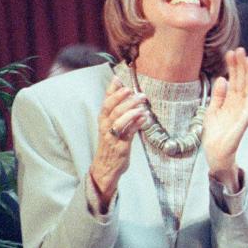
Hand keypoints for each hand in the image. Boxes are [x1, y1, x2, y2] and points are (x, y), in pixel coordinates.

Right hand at [89, 75, 149, 208]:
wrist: (106, 168)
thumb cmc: (112, 145)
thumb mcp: (114, 126)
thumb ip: (122, 111)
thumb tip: (130, 92)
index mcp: (103, 120)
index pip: (105, 101)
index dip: (112, 90)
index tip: (119, 78)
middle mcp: (105, 127)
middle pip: (111, 108)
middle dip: (122, 98)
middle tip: (134, 90)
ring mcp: (112, 137)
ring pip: (118, 120)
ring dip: (131, 110)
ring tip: (142, 103)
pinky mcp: (120, 147)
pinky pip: (128, 133)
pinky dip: (136, 124)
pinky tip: (145, 117)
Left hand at [203, 48, 247, 188]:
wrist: (216, 152)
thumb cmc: (215, 134)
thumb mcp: (212, 110)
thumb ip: (218, 96)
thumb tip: (221, 79)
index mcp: (231, 102)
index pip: (233, 80)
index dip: (232, 67)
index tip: (230, 53)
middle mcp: (239, 104)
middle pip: (241, 80)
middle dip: (240, 65)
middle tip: (239, 49)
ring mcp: (244, 109)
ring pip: (247, 86)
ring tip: (247, 57)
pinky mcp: (245, 116)